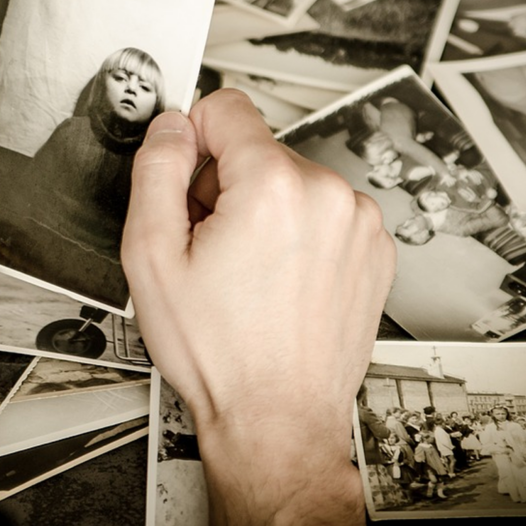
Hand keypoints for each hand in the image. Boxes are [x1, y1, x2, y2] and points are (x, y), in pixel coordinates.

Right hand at [122, 90, 394, 525]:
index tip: (185, 178)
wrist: (276, 419)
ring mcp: (359, 223)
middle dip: (225, 186)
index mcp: (274, 187)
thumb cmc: (220, 353)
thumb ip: (155, 171)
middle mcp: (328, 195)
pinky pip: (321, 211)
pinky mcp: (375, 248)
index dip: (192, 140)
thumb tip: (170, 128)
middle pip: (256, 150)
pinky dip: (296, 234)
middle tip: (210, 248)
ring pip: (289, 180)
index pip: (226, 106)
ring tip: (246, 272)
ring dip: (262, 211)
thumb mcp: (150, 256)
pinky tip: (277, 281)